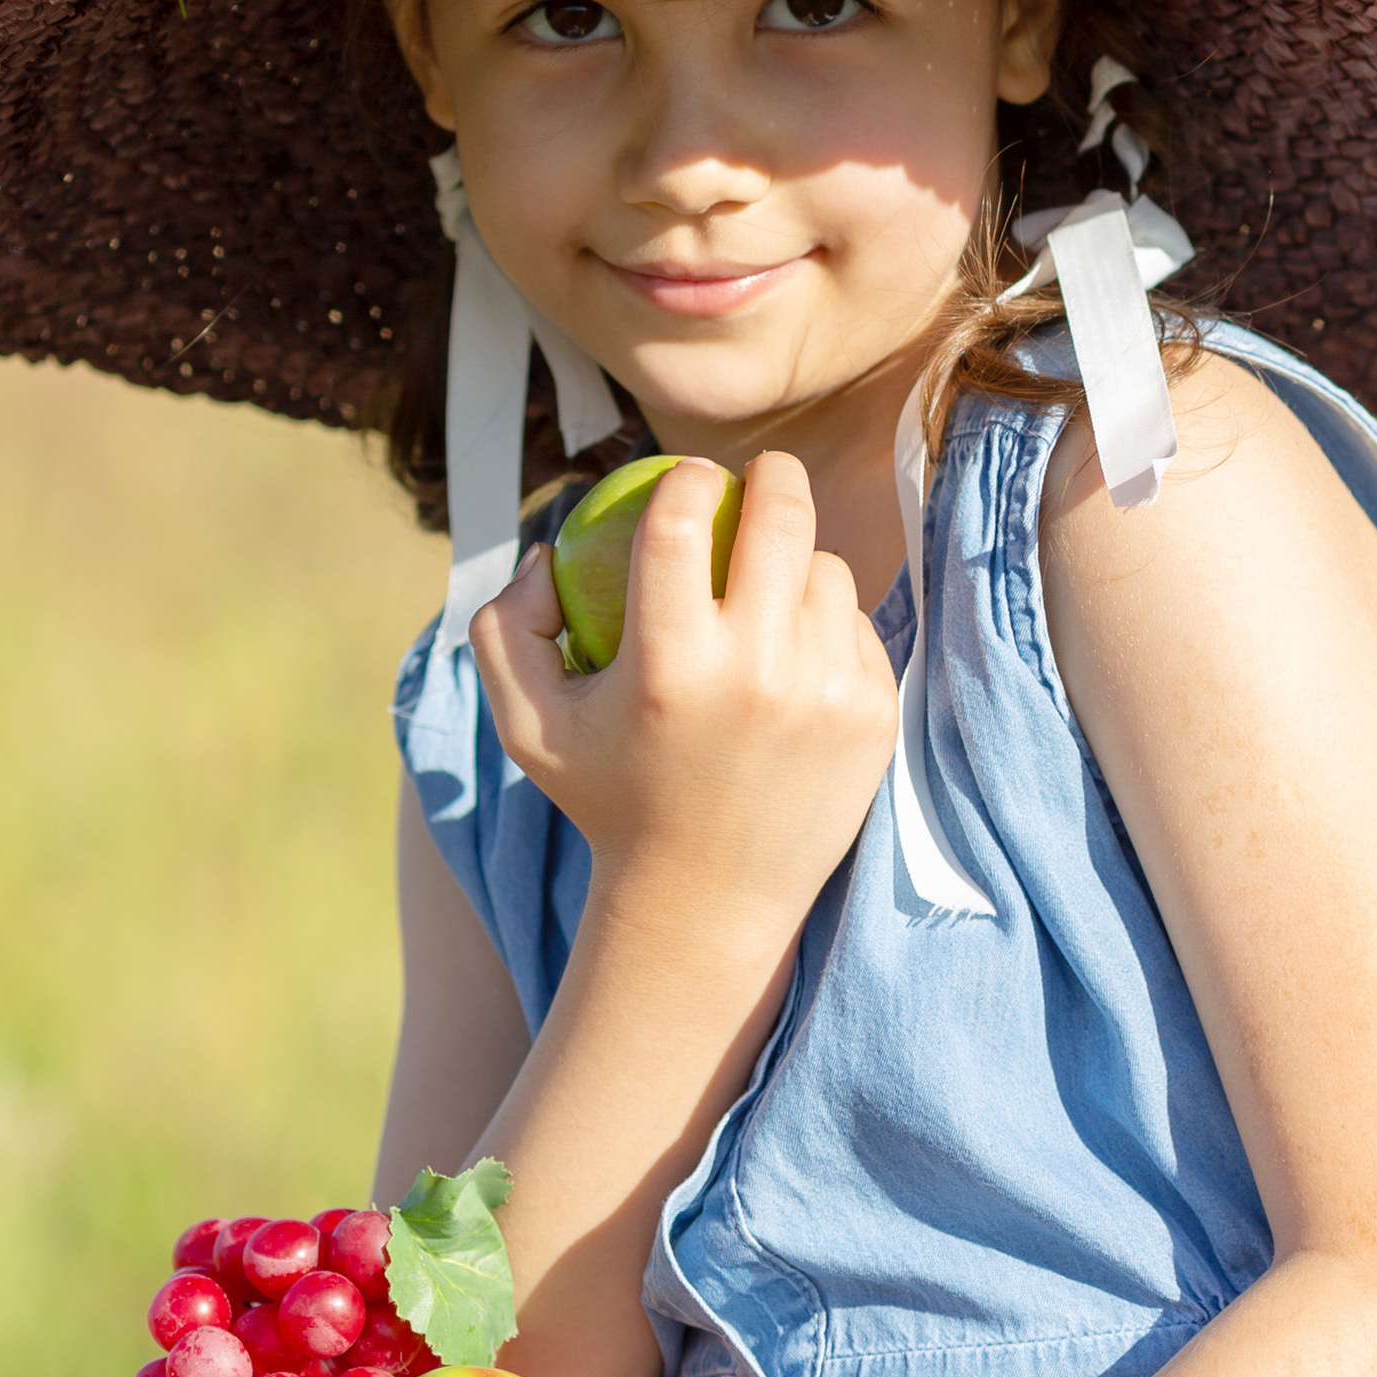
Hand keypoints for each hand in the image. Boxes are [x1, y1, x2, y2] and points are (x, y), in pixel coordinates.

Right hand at [470, 452, 898, 966]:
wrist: (708, 901)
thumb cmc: (608, 799)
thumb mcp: (526, 726)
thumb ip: (505, 629)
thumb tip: (549, 547)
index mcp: (665, 668)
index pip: (678, 526)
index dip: (686, 481)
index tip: (689, 476)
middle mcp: (753, 675)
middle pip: (780, 520)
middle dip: (773, 475)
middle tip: (761, 475)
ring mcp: (824, 695)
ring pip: (827, 570)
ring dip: (797, 563)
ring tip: (767, 591)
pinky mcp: (872, 716)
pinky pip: (856, 628)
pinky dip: (827, 625)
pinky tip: (796, 652)